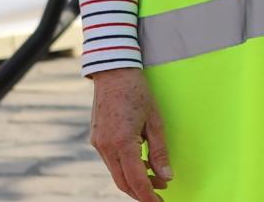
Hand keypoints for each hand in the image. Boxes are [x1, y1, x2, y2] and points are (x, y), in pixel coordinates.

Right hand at [88, 68, 171, 201]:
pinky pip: (111, 162)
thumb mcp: (156, 121)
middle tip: (160, 195)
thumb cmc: (138, 93)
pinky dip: (125, 168)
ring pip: (116, 173)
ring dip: (134, 180)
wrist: (113, 73)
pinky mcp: (97, 139)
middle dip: (141, 192)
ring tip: (155, 180)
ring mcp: (98, 144)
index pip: (136, 179)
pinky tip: (140, 165)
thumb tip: (166, 177)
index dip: (148, 196)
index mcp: (122, 142)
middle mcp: (106, 147)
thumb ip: (160, 152)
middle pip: (123, 182)